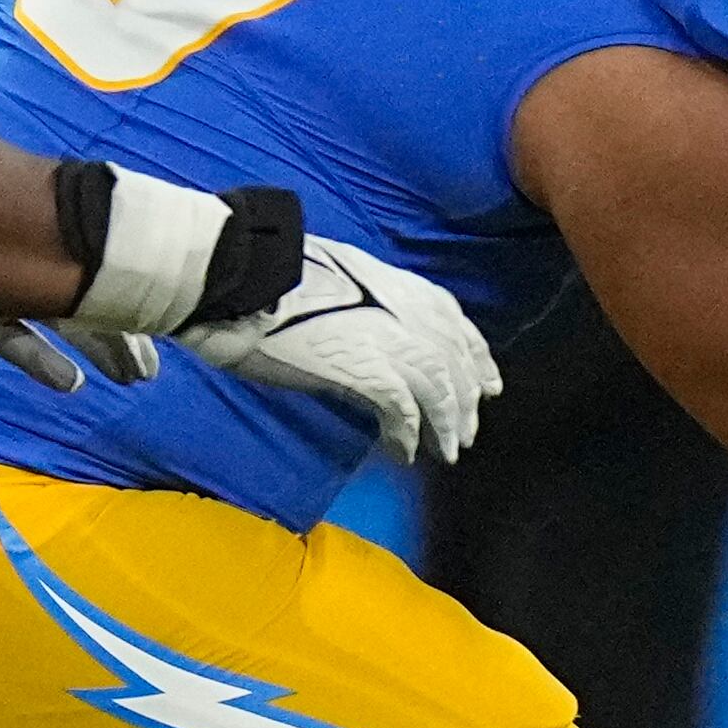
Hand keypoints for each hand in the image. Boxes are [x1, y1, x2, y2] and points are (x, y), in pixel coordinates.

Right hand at [174, 237, 498, 461]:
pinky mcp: (368, 372)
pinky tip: (404, 453)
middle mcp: (406, 312)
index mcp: (396, 284)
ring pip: (441, 390)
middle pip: (454, 362)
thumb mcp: (332, 276)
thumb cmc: (267, 274)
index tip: (486, 383)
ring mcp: (391, 341)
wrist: (241, 276)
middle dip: (465, 400)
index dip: (475, 356)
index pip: (453, 323)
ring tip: (445, 452)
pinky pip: (404, 412)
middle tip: (467, 431)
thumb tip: (360, 325)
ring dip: (446, 425)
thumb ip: (361, 301)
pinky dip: (407, 436)